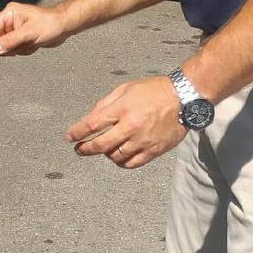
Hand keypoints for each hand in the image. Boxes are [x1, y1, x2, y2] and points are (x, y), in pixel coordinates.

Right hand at [0, 0, 69, 57]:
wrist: (65, 26)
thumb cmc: (49, 24)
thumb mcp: (28, 34)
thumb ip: (9, 42)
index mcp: (9, 13)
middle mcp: (10, 21)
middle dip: (8, 46)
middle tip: (19, 46)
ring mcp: (15, 30)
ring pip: (6, 47)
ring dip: (18, 49)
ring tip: (31, 42)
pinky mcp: (20, 37)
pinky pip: (15, 49)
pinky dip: (24, 50)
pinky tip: (34, 44)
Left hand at [66, 76, 184, 168]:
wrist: (184, 98)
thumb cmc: (153, 90)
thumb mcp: (126, 88)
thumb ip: (106, 103)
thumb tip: (91, 117)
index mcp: (122, 108)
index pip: (92, 124)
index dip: (77, 132)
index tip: (69, 137)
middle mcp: (131, 126)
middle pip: (100, 145)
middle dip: (85, 148)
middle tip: (79, 149)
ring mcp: (142, 140)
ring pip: (115, 156)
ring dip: (105, 154)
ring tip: (104, 149)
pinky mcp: (154, 150)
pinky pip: (132, 163)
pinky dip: (121, 162)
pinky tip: (118, 157)